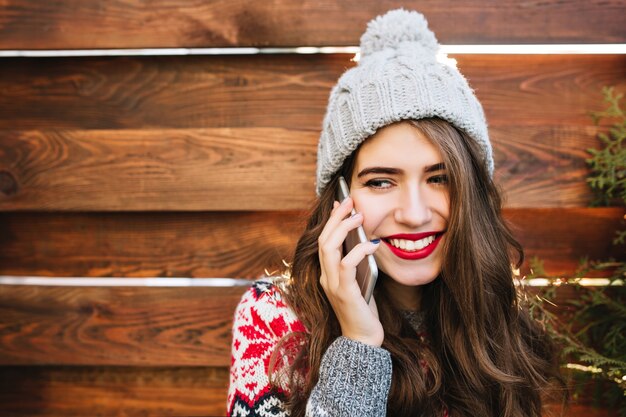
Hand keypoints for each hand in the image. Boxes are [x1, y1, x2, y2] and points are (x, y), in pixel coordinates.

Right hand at [318, 196, 382, 346]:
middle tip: (350, 201)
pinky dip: (358, 251)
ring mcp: (332, 285)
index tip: (340, 203)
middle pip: (324, 239)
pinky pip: (347, 265)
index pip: (324, 241)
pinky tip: (372, 243)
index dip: (331, 220)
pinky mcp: (344, 292)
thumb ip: (357, 263)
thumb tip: (365, 238)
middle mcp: (325, 277)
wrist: (362, 340)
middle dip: (336, 217)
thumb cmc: (363, 310)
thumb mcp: (359, 281)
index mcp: (326, 274)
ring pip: (330, 248)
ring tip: (358, 216)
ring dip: (343, 228)